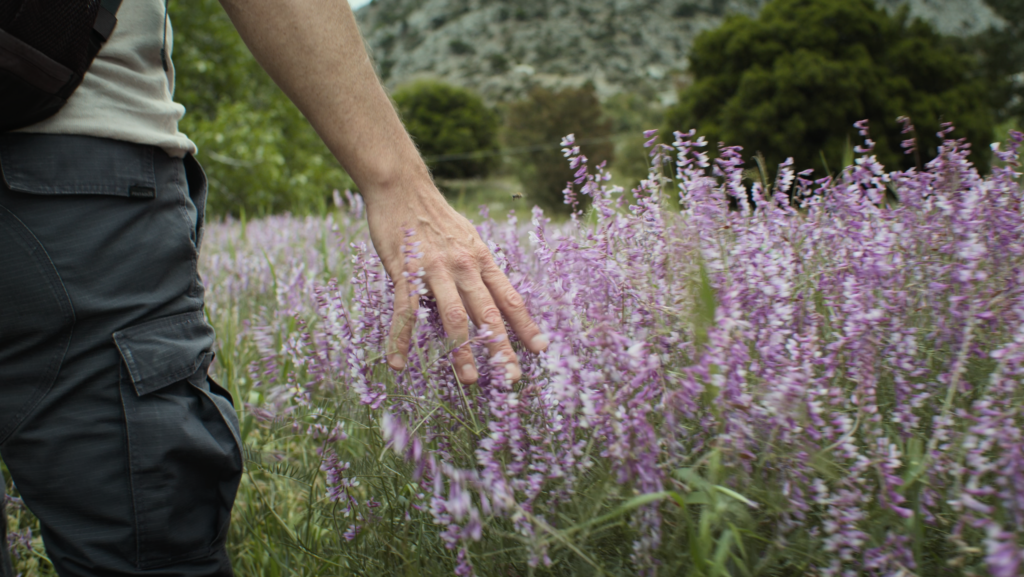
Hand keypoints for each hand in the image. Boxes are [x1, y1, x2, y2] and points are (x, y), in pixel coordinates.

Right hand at [364, 183, 548, 383]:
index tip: (541, 349)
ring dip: (462, 351)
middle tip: (512, 376)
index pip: (509, 298)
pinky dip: (400, 339)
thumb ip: (476, 270)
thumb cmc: (436, 217)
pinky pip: (405, 311)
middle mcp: (464, 266)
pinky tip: (398, 363)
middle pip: (488, 313)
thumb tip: (487, 300)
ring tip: (471, 379)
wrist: (403, 187)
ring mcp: (435, 270)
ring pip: (454, 316)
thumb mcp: (467, 239)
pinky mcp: (405, 271)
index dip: (526, 325)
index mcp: (481, 260)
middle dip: (502, 347)